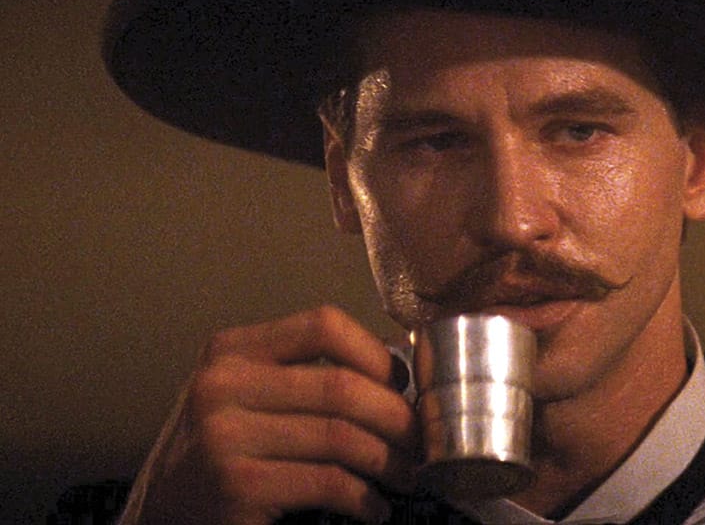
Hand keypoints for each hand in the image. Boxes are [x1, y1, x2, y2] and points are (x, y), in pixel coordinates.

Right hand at [118, 306, 418, 523]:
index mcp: (230, 351)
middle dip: (396, 417)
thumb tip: (400, 359)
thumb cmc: (219, 458)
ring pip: (341, 436)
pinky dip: (365, 499)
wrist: (159, 518)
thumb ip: (306, 377)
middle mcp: (222, 385)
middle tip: (420, 443)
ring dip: (389, 461)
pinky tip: (374, 508)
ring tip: (406, 478)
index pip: (322, 325)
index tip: (402, 384)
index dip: (376, 353)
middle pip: (341, 386)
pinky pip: (329, 483)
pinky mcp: (238, 486)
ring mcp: (225, 436)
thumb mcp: (247, 399)